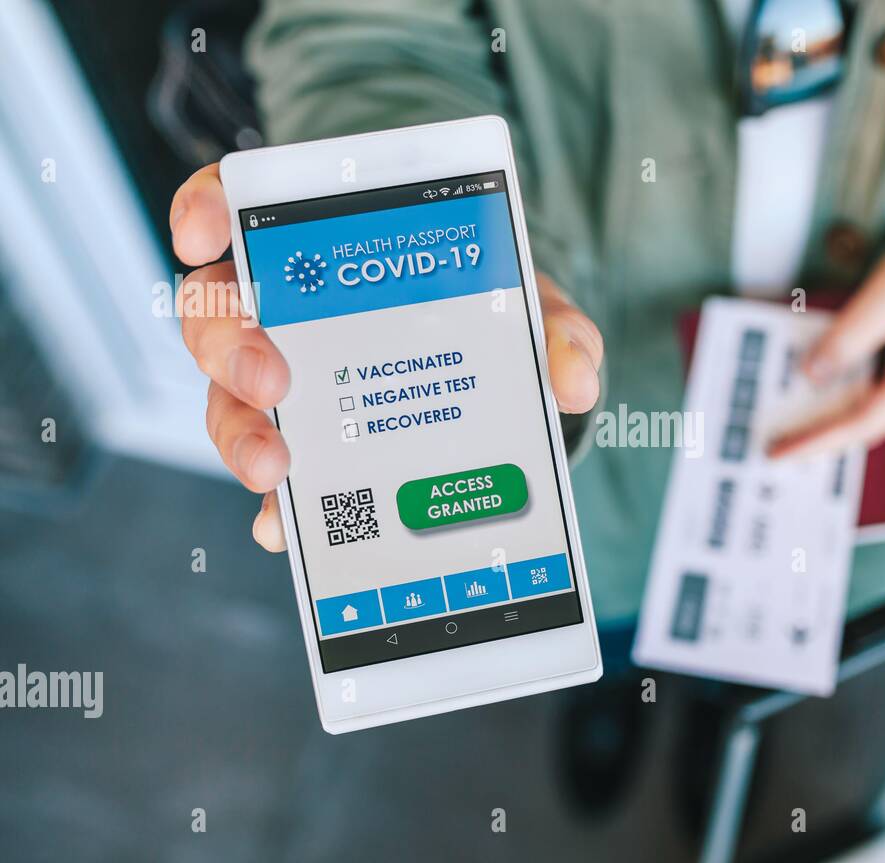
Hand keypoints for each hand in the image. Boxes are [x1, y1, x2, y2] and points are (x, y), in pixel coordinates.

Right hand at [170, 163, 603, 551]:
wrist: (496, 366)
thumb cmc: (490, 312)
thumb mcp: (526, 306)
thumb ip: (555, 329)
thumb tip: (576, 379)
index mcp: (320, 250)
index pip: (235, 205)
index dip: (204, 209)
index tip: (202, 234)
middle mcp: (283, 312)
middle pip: (215, 315)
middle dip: (230, 347)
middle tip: (272, 381)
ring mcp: (284, 384)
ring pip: (224, 400)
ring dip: (240, 434)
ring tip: (276, 470)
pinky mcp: (302, 450)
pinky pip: (272, 479)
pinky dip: (274, 507)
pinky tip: (287, 529)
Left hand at [768, 246, 884, 457]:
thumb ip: (850, 335)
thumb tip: (811, 374)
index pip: (866, 420)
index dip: (820, 440)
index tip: (781, 451)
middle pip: (863, 430)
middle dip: (816, 440)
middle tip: (771, 446)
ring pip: (864, 423)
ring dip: (824, 427)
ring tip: (783, 432)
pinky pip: (867, 408)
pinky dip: (836, 409)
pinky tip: (808, 405)